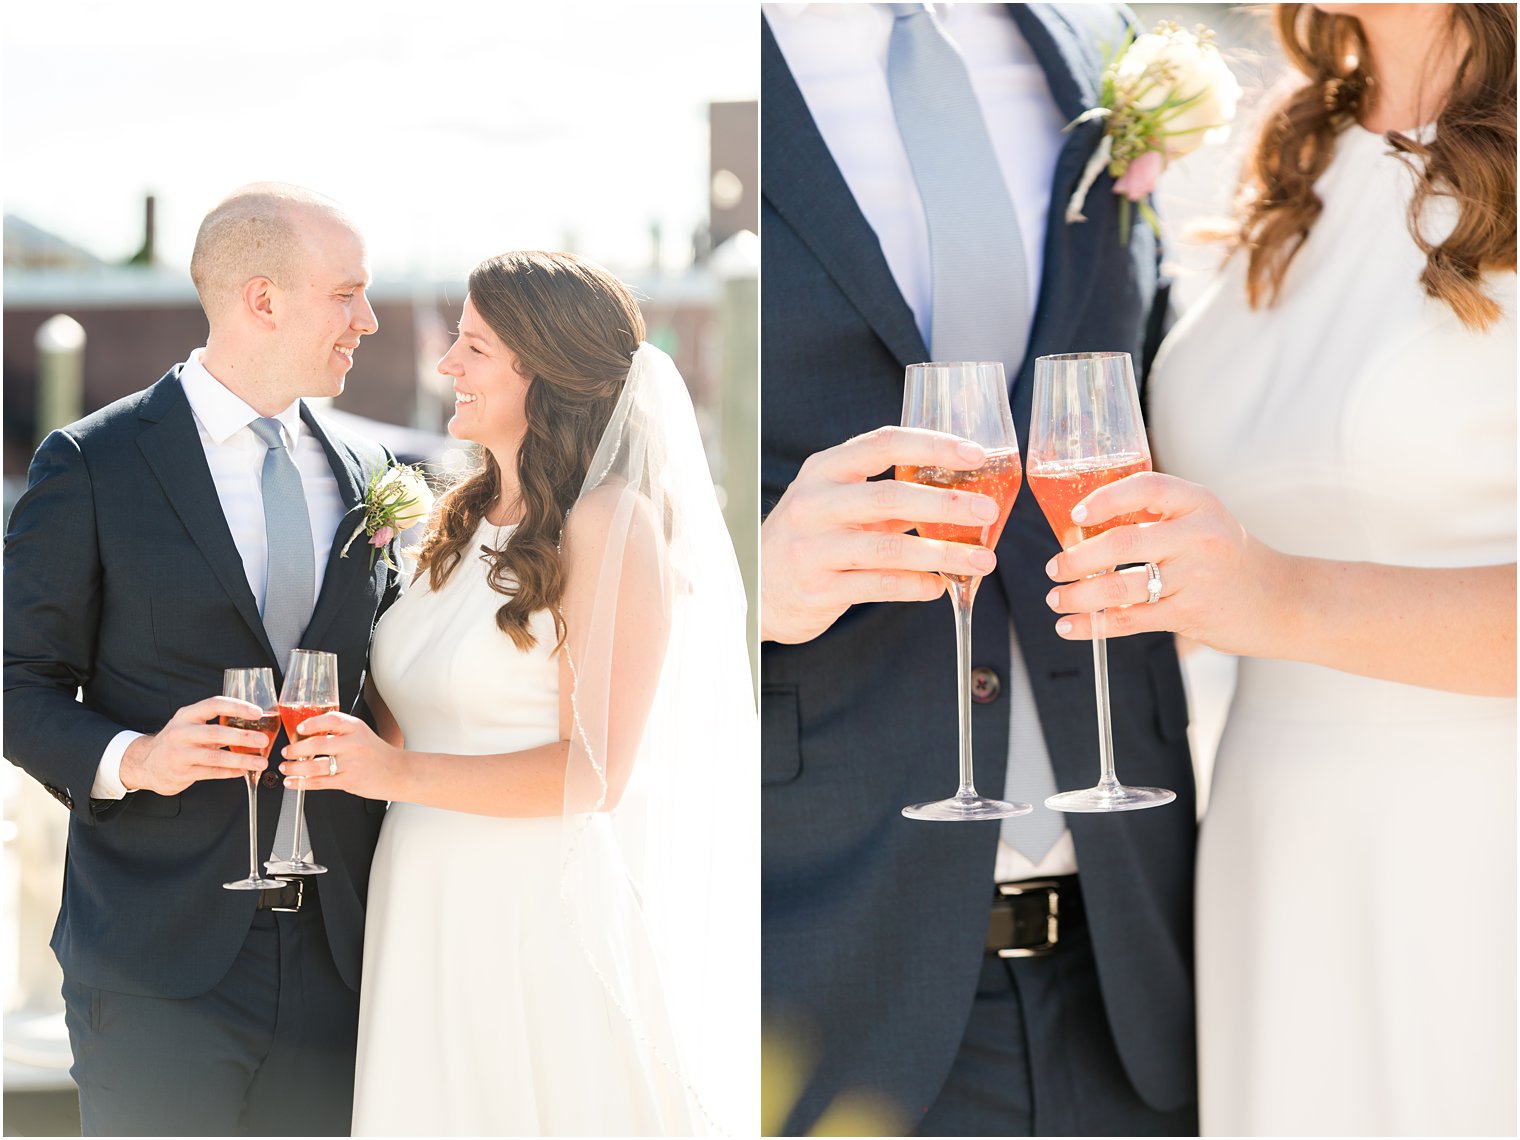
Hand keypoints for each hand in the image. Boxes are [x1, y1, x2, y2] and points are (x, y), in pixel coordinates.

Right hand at [119, 697, 272, 794]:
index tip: (257, 712)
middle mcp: (181, 732)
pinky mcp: (181, 772)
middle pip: (215, 732)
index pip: (213, 704)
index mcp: (187, 715)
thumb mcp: (190, 725)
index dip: (237, 707)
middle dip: (242, 736)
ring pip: (215, 756)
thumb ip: (215, 723)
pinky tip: (244, 772)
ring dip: (241, 759)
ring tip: (261, 762)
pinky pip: (211, 772)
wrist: (146, 763)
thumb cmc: (178, 741)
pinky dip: (230, 772)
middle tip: (263, 740)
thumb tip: (253, 724)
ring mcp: (179, 754)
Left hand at [280, 711, 403, 802]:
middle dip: (295, 750)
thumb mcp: (362, 734)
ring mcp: (352, 764)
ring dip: (295, 768)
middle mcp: (353, 744)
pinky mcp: (349, 781)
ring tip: (285, 767)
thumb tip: (309, 735)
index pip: (330, 720)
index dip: (311, 723)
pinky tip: (293, 782)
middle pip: (317, 745)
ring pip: (315, 766)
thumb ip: (340, 732)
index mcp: (356, 728)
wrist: (399, 772)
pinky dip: (302, 783)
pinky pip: (320, 782)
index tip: (299, 728)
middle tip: (286, 752)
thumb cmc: (378, 754)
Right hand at [761, 426, 1001, 643]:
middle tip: (988, 511)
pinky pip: (880, 586)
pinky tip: (941, 586)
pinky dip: (918, 586)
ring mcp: (813, 548)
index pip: (883, 443)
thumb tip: (961, 491)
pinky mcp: (818, 589)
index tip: (976, 453)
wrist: (756, 586)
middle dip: (947, 504)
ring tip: (983, 560)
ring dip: (944, 554)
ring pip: (890, 548)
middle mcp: (815, 503)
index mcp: (824, 470)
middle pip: (890, 496)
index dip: (933, 445)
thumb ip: (888, 493)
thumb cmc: (812, 537)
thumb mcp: (836, 502)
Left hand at [1043, 471, 1292, 656]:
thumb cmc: (1227, 558)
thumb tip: (1083, 529)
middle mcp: (1199, 535)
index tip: (1075, 515)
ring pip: (1120, 586)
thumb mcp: (1202, 522)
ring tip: (1056, 599)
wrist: (1282, 600)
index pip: (1146, 488)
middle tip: (1054, 567)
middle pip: (1122, 542)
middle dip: (1076, 558)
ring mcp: (1196, 576)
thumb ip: (1156, 518)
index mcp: (1198, 503)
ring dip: (1078, 595)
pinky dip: (1093, 625)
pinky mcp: (1191, 614)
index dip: (1104, 498)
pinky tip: (1070, 627)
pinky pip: (1130, 619)